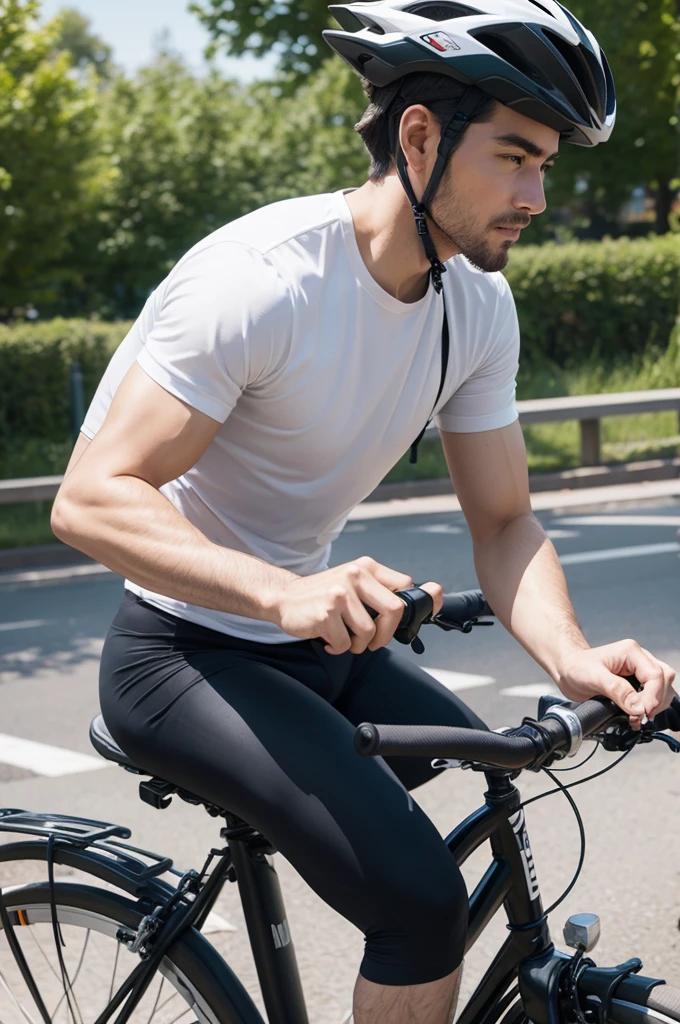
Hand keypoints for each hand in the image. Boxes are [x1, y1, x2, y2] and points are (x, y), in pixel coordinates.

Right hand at [272, 556, 442, 655]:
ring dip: (357, 643)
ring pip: (368, 632)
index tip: (431, 611)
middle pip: (394, 610)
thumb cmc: (324, 596)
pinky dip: (338, 647)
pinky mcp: (326, 612)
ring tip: (343, 636)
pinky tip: (328, 638)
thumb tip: (432, 594)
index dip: (422, 602)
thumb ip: (382, 590)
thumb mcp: (353, 583)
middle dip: (386, 634)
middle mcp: (355, 575)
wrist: (284, 598)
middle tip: (373, 642)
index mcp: (365, 567)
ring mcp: (340, 593)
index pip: (405, 584)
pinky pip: (345, 642)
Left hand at [557, 639, 676, 727]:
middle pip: (664, 681)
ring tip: (636, 718)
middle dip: (655, 701)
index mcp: (631, 652)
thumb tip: (639, 708)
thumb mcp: (593, 677)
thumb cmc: (576, 667)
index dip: (653, 697)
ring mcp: (640, 671)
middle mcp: (639, 659)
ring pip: (663, 688)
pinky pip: (653, 695)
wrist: (567, 669)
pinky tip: (636, 716)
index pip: (655, 675)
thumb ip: (617, 691)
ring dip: (654, 706)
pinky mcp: (637, 683)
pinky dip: (648, 708)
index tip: (643, 713)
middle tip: (639, 717)